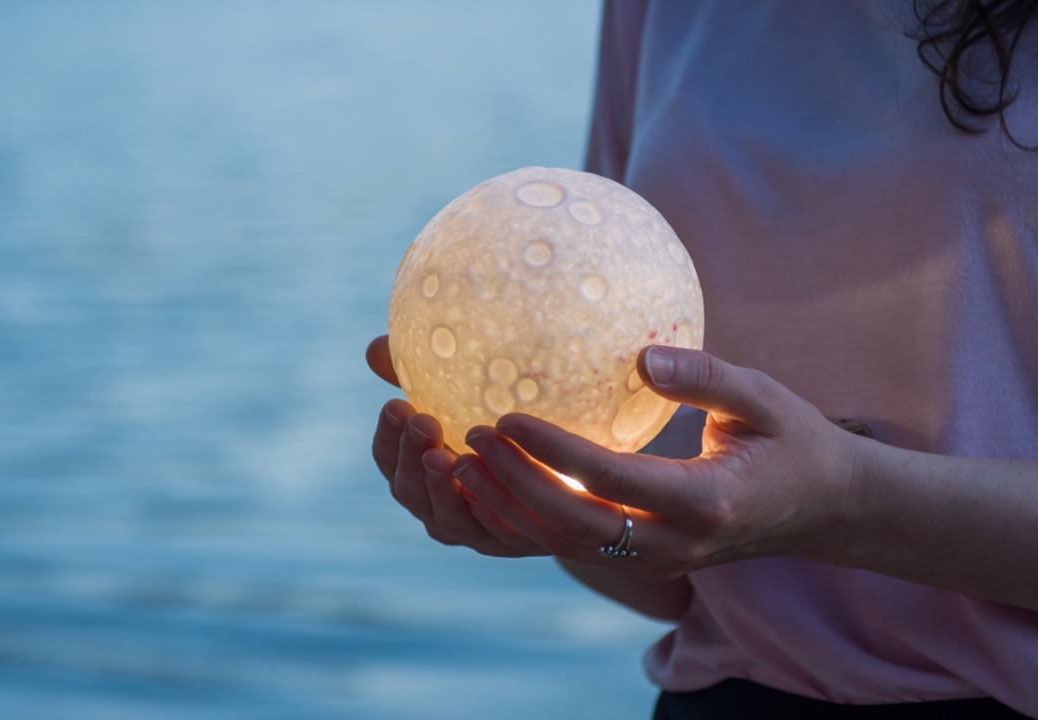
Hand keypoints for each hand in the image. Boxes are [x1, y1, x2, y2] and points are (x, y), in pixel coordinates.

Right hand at [367, 336, 548, 557]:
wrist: (573, 474)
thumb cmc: (506, 426)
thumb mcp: (465, 397)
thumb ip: (422, 376)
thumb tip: (374, 348)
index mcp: (421, 472)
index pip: (390, 460)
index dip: (387, 437)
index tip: (395, 405)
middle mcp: (441, 507)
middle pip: (410, 492)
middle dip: (410, 458)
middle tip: (423, 423)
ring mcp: (475, 532)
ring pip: (446, 519)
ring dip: (441, 488)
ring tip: (445, 456)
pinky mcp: (513, 543)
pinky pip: (494, 534)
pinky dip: (485, 514)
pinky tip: (486, 488)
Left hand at [451, 346, 862, 580]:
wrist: (823, 510)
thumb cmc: (793, 441)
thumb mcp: (764, 398)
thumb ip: (708, 377)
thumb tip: (644, 355)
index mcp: (704, 502)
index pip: (611, 481)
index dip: (553, 453)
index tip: (505, 418)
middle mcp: (672, 544)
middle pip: (573, 527)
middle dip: (514, 487)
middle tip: (469, 441)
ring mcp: (654, 560)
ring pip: (564, 547)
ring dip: (508, 511)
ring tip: (459, 465)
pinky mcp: (639, 561)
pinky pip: (572, 547)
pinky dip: (524, 521)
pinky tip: (489, 484)